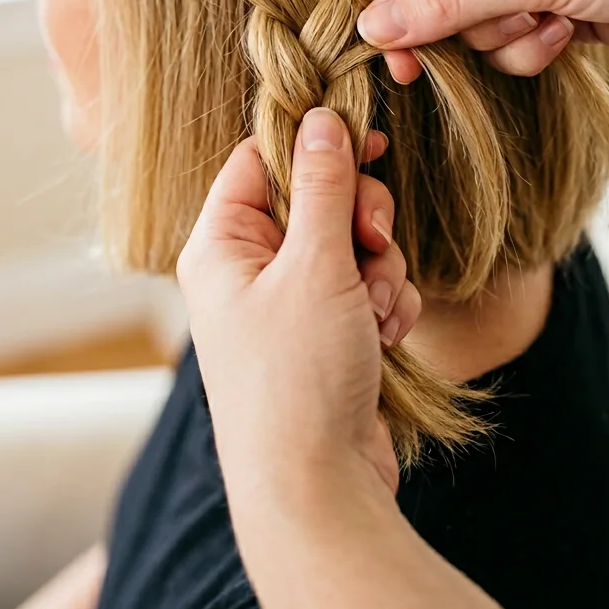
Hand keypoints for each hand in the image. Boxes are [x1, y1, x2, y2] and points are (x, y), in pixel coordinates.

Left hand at [176, 109, 419, 499]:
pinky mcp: (326, 334)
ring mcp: (289, 304)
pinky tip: (384, 338)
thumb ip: (324, 187)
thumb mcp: (315, 267)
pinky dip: (386, 305)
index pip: (262, 158)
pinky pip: (368, 287)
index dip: (315, 145)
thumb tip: (320, 119)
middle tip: (371, 245)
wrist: (317, 489)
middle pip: (318, 198)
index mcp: (222, 243)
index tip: (368, 140)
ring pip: (353, 243)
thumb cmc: (297, 379)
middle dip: (361, 221)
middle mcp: (250, 269)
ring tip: (374, 314)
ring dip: (380, 270)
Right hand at [356, 0, 608, 80]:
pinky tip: (570, 31)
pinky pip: (510, 39)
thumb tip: (372, 26)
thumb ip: (448, 0)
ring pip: (474, 21)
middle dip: (468, 19)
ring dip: (506, 36)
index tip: (386, 48)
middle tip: (479, 37)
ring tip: (553, 20)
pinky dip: (531, 46)